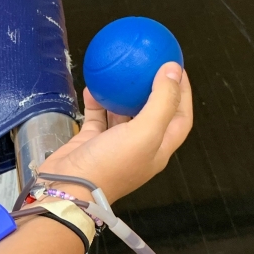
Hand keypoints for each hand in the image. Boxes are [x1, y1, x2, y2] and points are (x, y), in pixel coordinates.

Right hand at [38, 62, 191, 204]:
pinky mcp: (92, 142)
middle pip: (153, 113)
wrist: (69, 188)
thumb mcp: (145, 132)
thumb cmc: (111, 164)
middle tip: (149, 65)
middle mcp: (140, 146)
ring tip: (123, 71)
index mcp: (159, 148)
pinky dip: (96, 101)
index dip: (183, 93)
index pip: (180, 117)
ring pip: (124, 113)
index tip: (176, 68)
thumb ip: (162, 100)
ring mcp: (115, 144)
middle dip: (154, 89)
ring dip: (124, 94)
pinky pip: (96, 116)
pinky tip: (93, 86)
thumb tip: (173, 69)